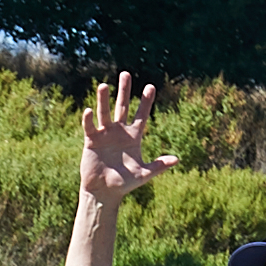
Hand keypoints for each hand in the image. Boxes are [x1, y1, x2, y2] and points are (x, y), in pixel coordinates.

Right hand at [80, 78, 171, 207]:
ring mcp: (105, 134)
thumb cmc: (124, 183)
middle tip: (125, 73)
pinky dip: (88, 119)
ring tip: (104, 85)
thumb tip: (177, 160)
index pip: (141, 115)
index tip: (150, 87)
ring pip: (105, 113)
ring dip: (104, 100)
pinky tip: (88, 111)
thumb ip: (158, 166)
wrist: (104, 192)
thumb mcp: (143, 174)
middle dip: (124, 91)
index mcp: (133, 137)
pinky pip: (90, 127)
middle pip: (122, 106)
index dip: (146, 102)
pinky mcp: (91, 140)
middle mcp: (119, 131)